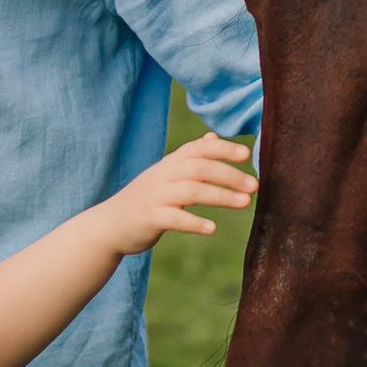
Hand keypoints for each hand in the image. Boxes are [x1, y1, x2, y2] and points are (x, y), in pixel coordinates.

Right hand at [102, 133, 252, 254]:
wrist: (110, 224)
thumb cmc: (146, 198)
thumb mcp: (166, 174)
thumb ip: (189, 157)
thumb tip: (213, 137)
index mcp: (170, 164)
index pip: (199, 148)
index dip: (223, 148)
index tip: (247, 153)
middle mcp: (164, 175)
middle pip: (200, 168)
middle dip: (230, 174)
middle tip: (256, 185)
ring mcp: (156, 196)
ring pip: (191, 191)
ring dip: (221, 196)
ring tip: (245, 203)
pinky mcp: (150, 218)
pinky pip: (174, 218)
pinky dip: (194, 222)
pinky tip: (212, 229)